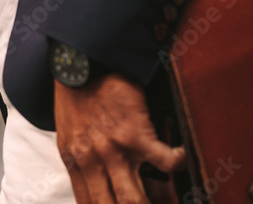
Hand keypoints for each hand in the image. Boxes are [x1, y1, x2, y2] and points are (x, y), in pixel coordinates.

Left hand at [55, 75, 185, 203]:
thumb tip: (98, 185)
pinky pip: (165, 162)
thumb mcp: (69, 133)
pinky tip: (182, 158)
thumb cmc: (76, 96)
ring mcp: (113, 150)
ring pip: (133, 200)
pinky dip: (178, 164)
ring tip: (170, 203)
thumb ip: (82, 162)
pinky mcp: (135, 133)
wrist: (80, 62)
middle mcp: (92, 162)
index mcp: (76, 163)